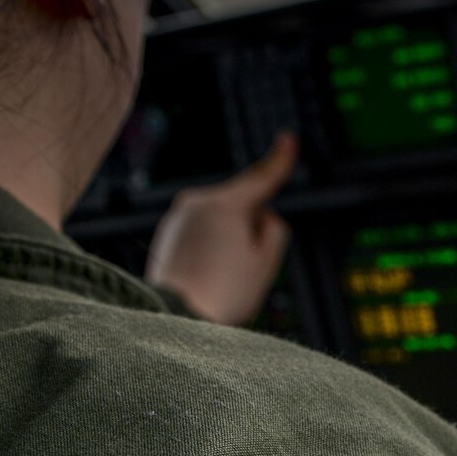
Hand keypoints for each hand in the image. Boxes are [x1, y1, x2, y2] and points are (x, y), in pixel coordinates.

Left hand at [144, 133, 297, 325]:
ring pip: (222, 221)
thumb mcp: (266, 262)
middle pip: (242, 207)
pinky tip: (206, 276)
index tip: (289, 139)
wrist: (173, 317)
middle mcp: (197, 201)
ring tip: (220, 277)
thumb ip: (274, 230)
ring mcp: (178, 215)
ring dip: (230, 242)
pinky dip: (210, 250)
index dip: (280, 160)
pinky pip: (202, 234)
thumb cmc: (223, 293)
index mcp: (225, 204)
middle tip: (244, 269)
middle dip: (251, 229)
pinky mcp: (168, 232)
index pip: (262, 178)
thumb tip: (263, 216)